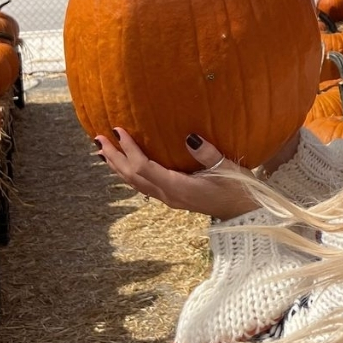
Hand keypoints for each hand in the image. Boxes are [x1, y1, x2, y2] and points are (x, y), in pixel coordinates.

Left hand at [95, 129, 262, 218]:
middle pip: (132, 176)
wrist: (243, 212)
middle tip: (98, 139)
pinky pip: (143, 185)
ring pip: (134, 182)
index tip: (118, 130)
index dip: (129, 149)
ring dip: (118, 166)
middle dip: (114, 158)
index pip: (144, 167)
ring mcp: (169, 198)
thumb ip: (207, 154)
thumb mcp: (226, 168)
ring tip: (103, 151)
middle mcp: (168, 195)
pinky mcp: (173, 197)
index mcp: (178, 187)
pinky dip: (130, 173)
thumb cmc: (238, 188)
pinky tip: (126, 165)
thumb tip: (189, 137)